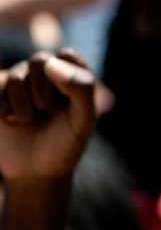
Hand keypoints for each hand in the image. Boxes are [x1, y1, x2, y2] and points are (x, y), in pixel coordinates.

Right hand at [0, 50, 95, 181]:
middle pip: (40, 59)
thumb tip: (50, 62)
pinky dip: (2, 107)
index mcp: (72, 76)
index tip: (66, 103)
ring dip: (22, 104)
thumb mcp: (83, 120)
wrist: (33, 174)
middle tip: (47, 112)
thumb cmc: (64, 145)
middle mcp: (46, 74)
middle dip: (43, 91)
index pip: (67, 56)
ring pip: (15, 75)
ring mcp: (20, 83)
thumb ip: (80, 88)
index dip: (65, 79)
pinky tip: (9, 120)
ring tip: (28, 121)